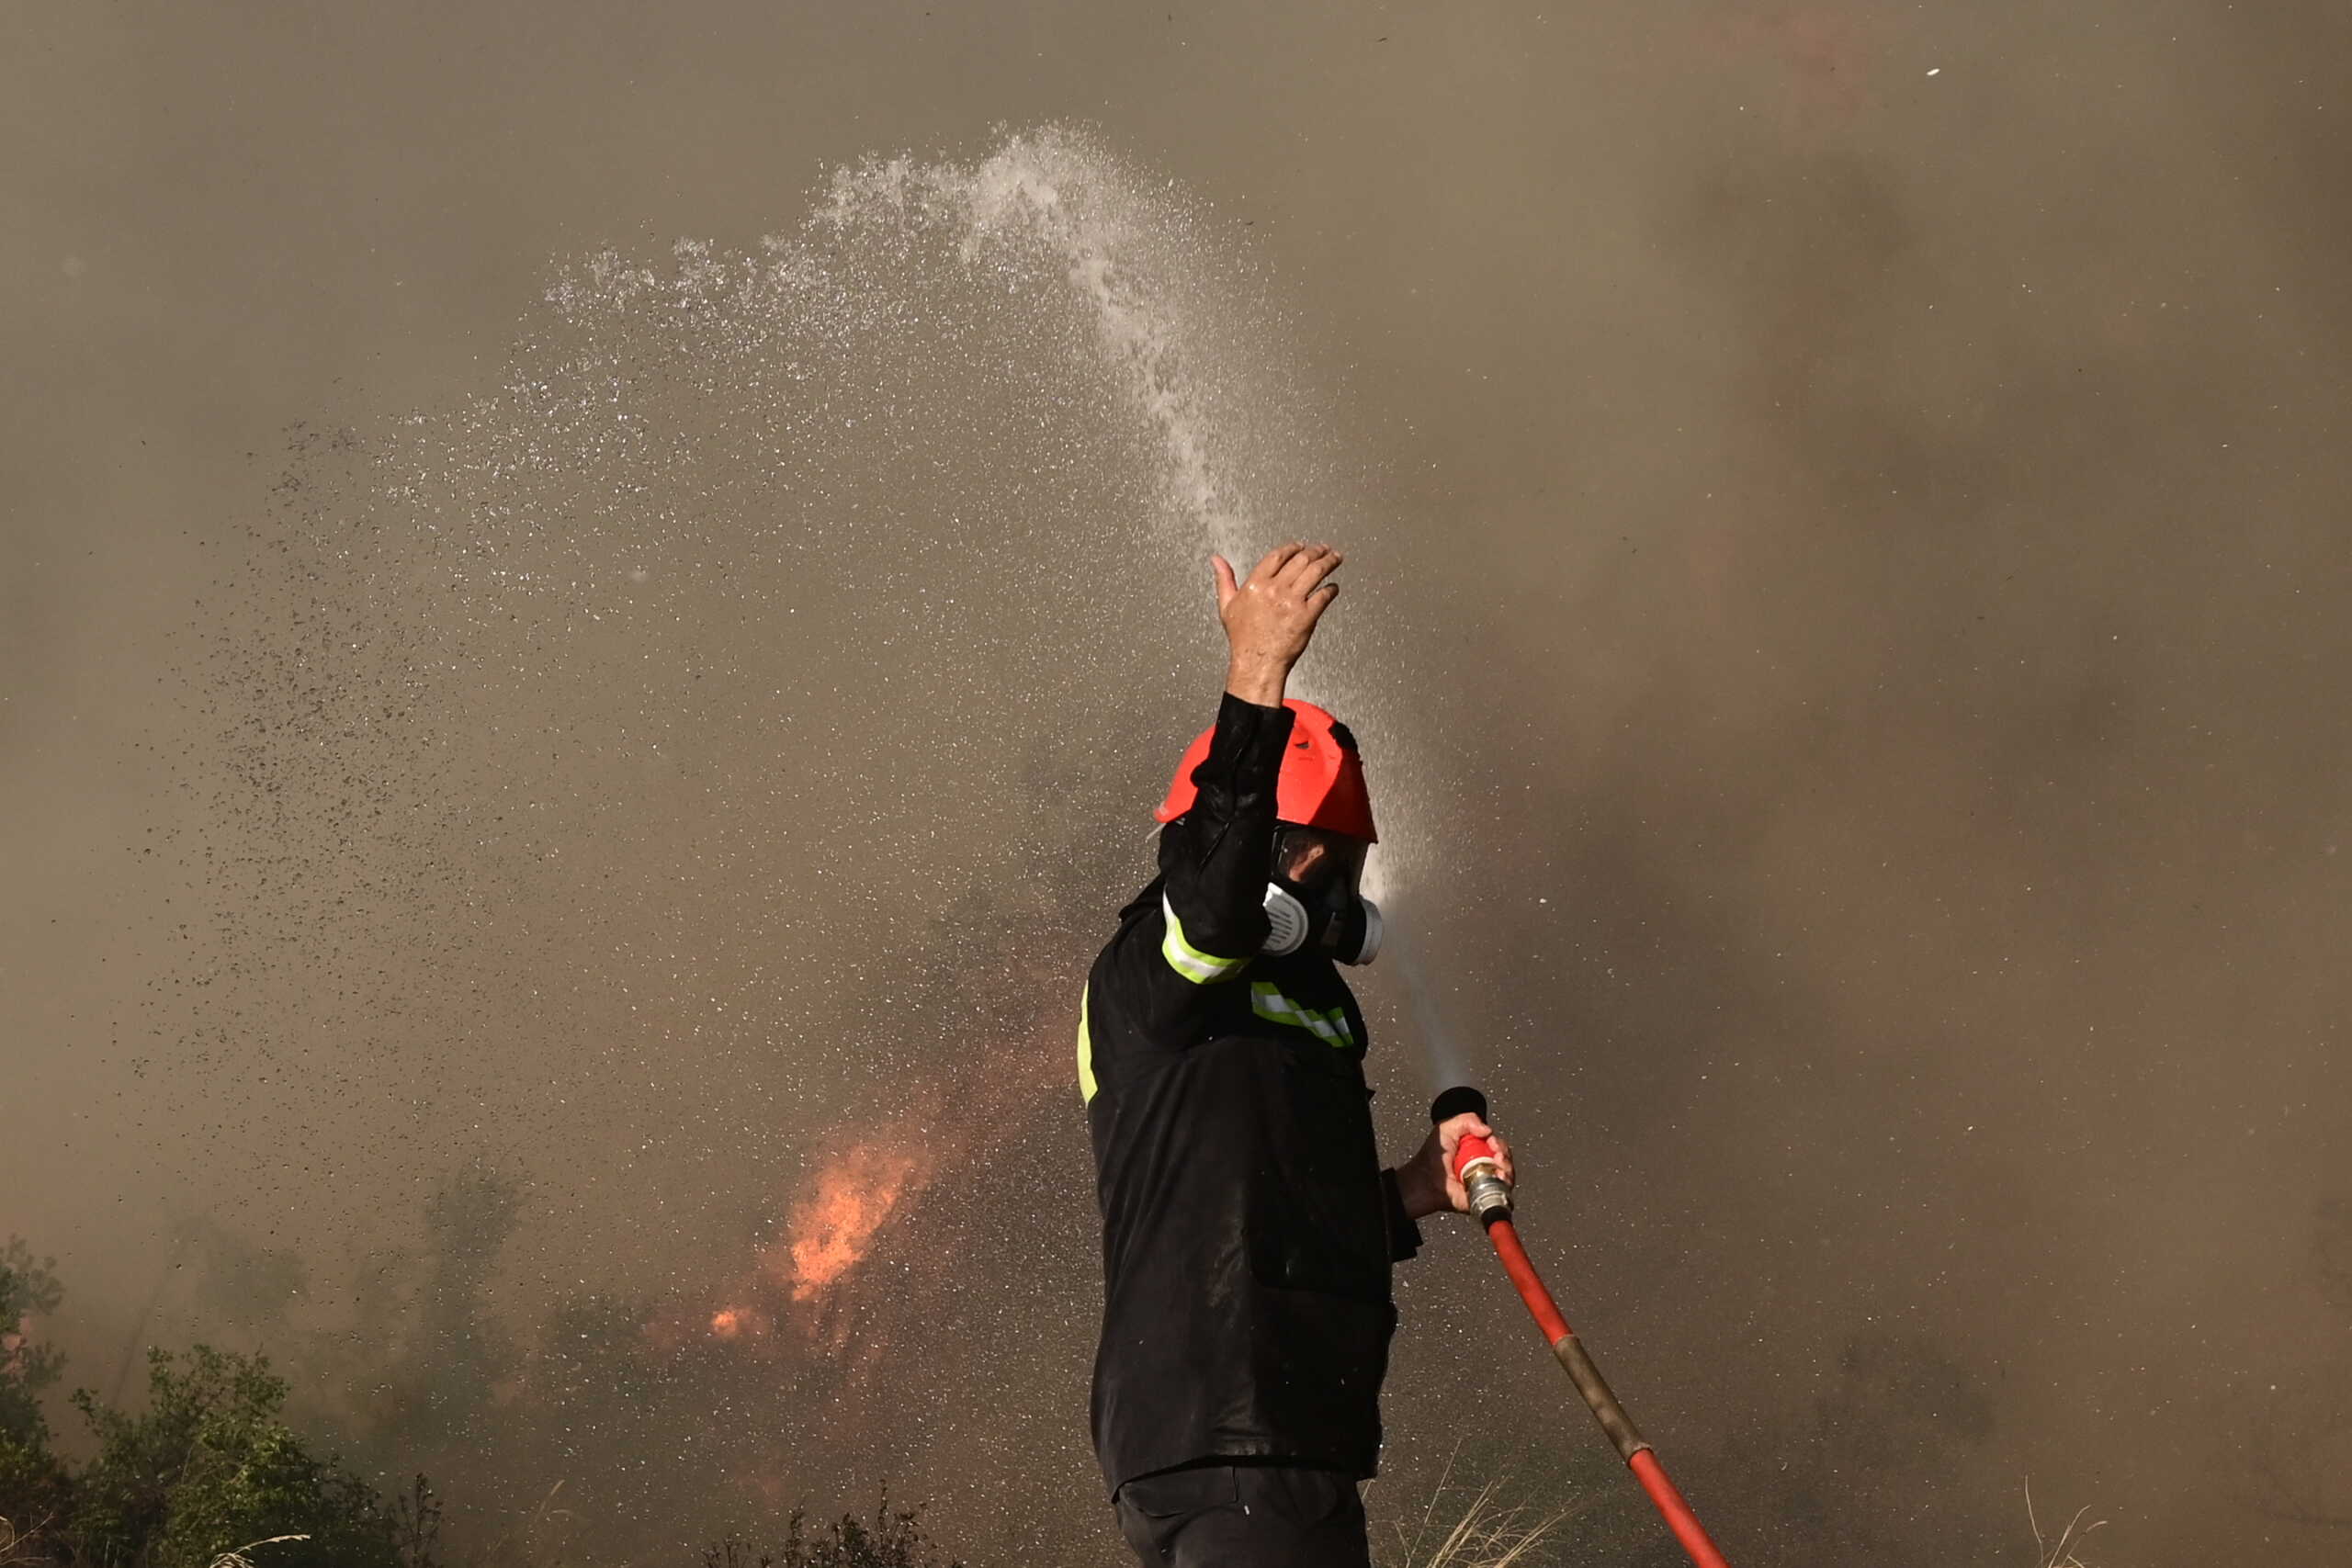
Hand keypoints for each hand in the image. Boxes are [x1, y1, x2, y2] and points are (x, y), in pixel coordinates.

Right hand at [1213, 542, 1343, 704]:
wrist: (1256, 663)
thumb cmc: (1243, 639)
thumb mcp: (1227, 605)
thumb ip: (1224, 579)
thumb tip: (1217, 560)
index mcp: (1256, 584)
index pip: (1278, 555)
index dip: (1293, 547)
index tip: (1301, 546)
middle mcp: (1275, 589)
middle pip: (1301, 559)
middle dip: (1316, 550)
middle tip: (1324, 549)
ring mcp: (1292, 602)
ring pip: (1316, 572)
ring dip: (1329, 562)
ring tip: (1335, 558)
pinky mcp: (1307, 616)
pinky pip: (1324, 595)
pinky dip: (1332, 589)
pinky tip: (1333, 587)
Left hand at [1395, 1112, 1514, 1220]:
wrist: (1424, 1181)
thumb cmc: (1431, 1158)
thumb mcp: (1446, 1128)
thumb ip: (1467, 1120)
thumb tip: (1488, 1130)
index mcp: (1477, 1149)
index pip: (1498, 1144)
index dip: (1498, 1142)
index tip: (1492, 1141)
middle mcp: (1483, 1165)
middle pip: (1506, 1158)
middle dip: (1505, 1153)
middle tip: (1497, 1153)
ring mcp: (1485, 1181)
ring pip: (1508, 1174)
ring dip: (1507, 1167)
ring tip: (1498, 1164)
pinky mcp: (1484, 1196)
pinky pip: (1502, 1192)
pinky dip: (1505, 1184)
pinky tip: (1498, 1177)